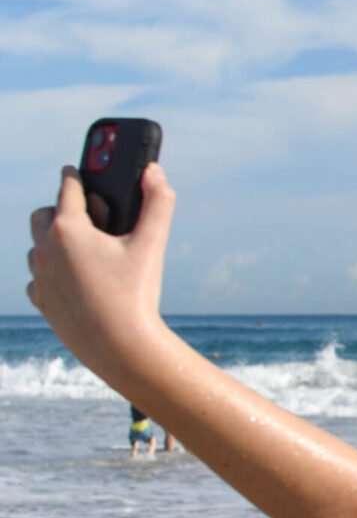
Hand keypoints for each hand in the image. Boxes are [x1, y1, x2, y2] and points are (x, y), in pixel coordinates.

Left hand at [27, 163, 175, 376]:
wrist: (120, 347)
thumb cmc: (136, 294)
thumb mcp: (152, 244)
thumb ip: (158, 202)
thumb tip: (154, 171)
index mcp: (69, 228)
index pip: (67, 188)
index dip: (74, 175)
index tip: (74, 170)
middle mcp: (45, 249)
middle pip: (43, 214)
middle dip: (59, 208)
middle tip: (84, 213)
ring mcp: (40, 276)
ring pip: (38, 246)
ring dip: (53, 241)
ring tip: (81, 248)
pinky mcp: (41, 300)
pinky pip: (38, 277)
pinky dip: (51, 271)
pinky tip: (73, 277)